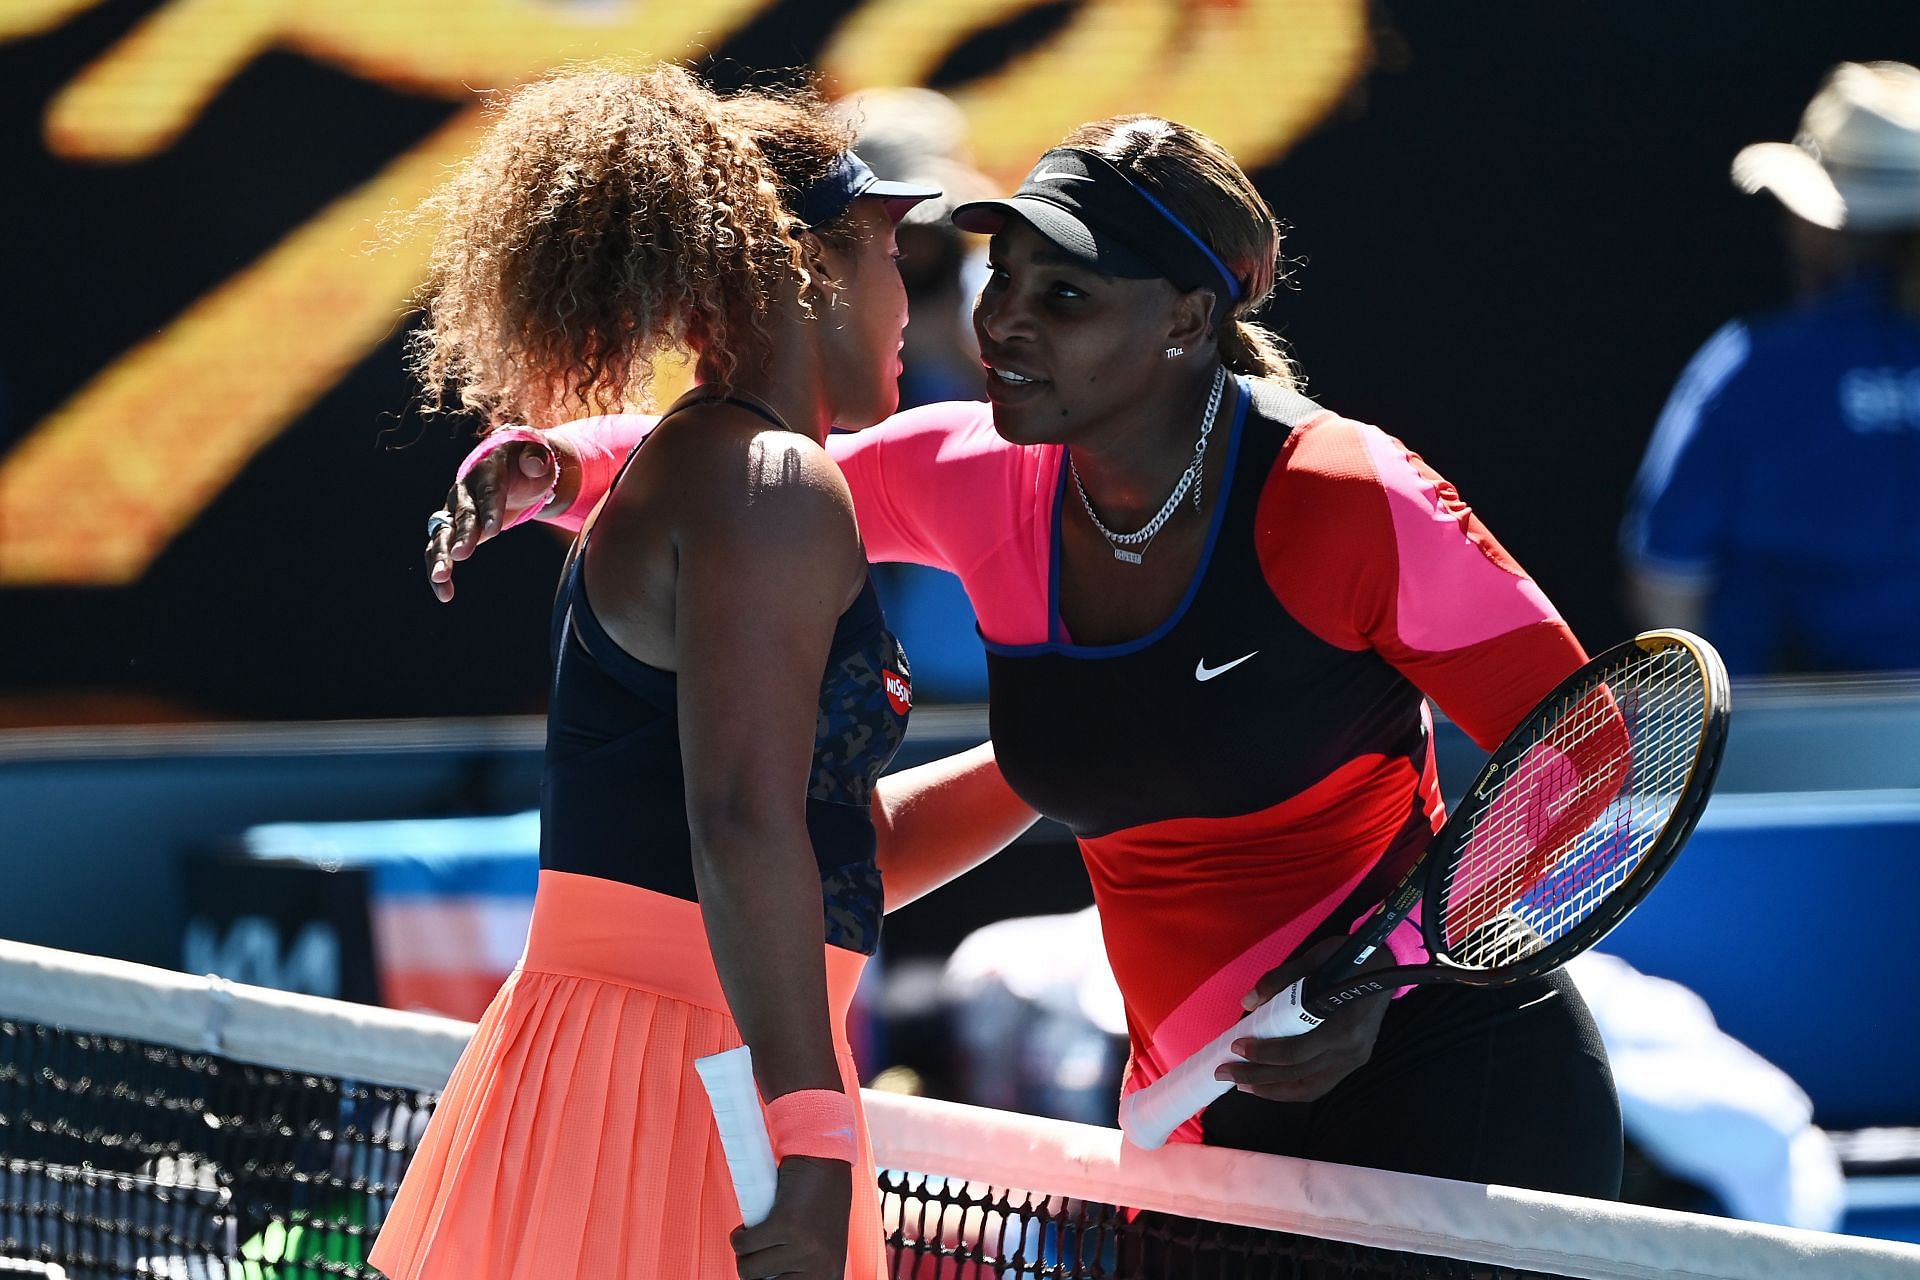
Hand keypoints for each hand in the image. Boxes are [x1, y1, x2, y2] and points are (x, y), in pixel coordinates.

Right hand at [424, 435, 556, 601]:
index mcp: (486, 471)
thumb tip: (536, 463)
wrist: (505, 468)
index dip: (490, 510)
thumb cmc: (525, 464)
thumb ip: (537, 459)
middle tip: (460, 555)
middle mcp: (464, 492)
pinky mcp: (452, 531)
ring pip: (442, 534)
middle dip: (463, 535)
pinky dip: (440, 571)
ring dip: (440, 556)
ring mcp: (454, 512)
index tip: (494, 532)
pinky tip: (444, 594)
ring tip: (441, 579)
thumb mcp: (536, 456)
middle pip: (462, 514)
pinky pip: (440, 550)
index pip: (488, 491)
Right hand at [730, 1156, 851, 1278]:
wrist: (826, 1162)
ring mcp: (804, 1249)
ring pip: (748, 1267)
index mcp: (829, 1277)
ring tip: (759, 1233)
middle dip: (753, 1266)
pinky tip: (751, 1223)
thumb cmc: (821, 1205)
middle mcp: (821, 1269)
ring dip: (745, 1250)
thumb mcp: (821, 1249)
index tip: (762, 1273)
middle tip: (761, 1248)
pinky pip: (744, 1244)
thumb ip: (802, 1271)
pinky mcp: (786, 1226)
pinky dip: (740, 1234)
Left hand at [1215, 936, 1393, 1103]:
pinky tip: (1272, 1085)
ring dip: (1272, 1089)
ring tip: (1244, 1086)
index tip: (1235, 1046)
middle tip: (1224, 1073)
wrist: (1390, 964)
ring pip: (1308, 1087)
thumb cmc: (1350, 958)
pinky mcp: (1355, 1061)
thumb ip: (1280, 981)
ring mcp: (1355, 1059)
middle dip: (1256, 1077)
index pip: (1295, 1051)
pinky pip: (1320, 1084)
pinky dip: (1293, 1088)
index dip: (1262, 1053)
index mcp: (1341, 1025)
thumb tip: (1248, 1001)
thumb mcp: (1313, 959)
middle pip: (1297, 1075)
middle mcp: (1350, 1050)